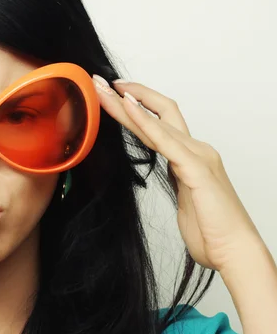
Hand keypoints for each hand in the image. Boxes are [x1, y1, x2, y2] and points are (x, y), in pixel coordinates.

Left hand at [91, 75, 263, 272]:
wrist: (233, 250)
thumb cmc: (210, 229)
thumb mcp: (185, 199)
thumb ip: (177, 180)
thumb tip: (167, 174)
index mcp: (191, 157)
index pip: (161, 122)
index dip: (137, 107)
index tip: (113, 96)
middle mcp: (196, 150)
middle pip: (159, 112)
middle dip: (128, 95)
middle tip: (100, 82)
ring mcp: (197, 156)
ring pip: (158, 121)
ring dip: (127, 103)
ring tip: (104, 89)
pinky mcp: (196, 169)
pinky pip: (166, 140)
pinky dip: (146, 121)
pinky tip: (128, 107)